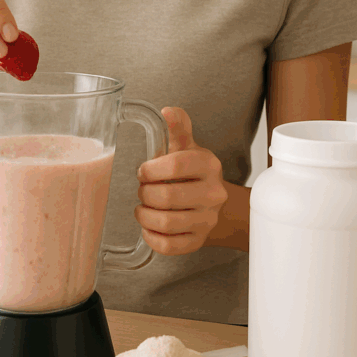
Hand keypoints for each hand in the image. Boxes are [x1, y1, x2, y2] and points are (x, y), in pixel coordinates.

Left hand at [134, 107, 228, 255]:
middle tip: (141, 190)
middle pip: (168, 197)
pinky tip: (149, 226)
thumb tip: (167, 110)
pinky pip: (169, 245)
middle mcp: (213, 193)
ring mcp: (207, 219)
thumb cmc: (192, 172)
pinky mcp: (198, 241)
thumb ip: (178, 127)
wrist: (215, 204)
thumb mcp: (186, 146)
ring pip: (167, 223)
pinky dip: (152, 237)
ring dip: (145, 216)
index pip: (176, 165)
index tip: (142, 171)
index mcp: (209, 165)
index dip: (151, 169)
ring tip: (142, 208)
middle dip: (145, 193)